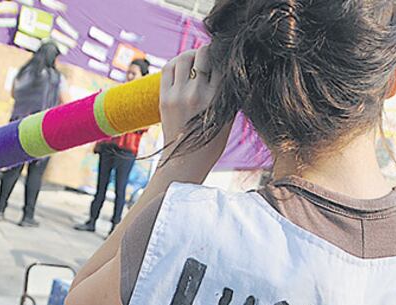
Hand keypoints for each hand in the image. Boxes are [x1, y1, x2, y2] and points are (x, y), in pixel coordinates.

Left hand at [159, 46, 231, 165]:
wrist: (185, 162)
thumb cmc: (211, 143)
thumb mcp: (227, 118)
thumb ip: (228, 94)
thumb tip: (230, 70)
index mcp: (218, 99)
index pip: (223, 64)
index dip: (224, 56)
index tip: (225, 57)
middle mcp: (198, 94)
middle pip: (203, 55)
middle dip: (208, 52)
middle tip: (209, 56)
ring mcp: (178, 95)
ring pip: (184, 58)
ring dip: (191, 54)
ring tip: (195, 60)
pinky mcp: (164, 98)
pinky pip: (168, 68)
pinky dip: (176, 62)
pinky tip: (182, 67)